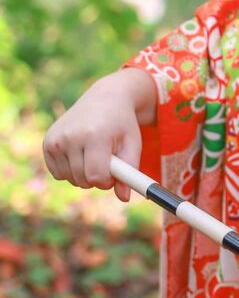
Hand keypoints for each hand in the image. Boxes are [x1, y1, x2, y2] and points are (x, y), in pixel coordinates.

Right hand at [42, 68, 155, 201]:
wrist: (105, 98)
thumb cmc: (122, 124)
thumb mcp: (132, 144)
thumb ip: (130, 173)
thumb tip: (124, 199)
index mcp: (95, 135)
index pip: (96, 176)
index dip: (107, 181)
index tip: (115, 174)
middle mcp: (71, 136)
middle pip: (83, 180)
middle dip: (97, 178)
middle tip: (108, 160)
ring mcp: (56, 139)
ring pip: (70, 179)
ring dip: (84, 174)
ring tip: (95, 152)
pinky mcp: (47, 143)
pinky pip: (58, 173)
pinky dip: (70, 169)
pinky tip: (80, 152)